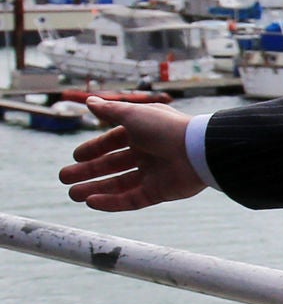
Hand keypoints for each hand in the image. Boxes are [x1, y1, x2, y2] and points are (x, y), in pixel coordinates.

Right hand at [59, 97, 204, 211]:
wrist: (198, 151)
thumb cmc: (166, 128)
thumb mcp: (133, 114)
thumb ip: (110, 110)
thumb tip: (89, 101)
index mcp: (143, 133)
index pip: (113, 142)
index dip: (94, 149)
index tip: (76, 156)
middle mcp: (148, 153)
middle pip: (112, 165)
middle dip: (88, 172)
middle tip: (64, 178)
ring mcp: (154, 174)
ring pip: (119, 184)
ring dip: (95, 189)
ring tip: (72, 194)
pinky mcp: (159, 192)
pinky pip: (131, 199)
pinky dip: (112, 202)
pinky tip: (91, 202)